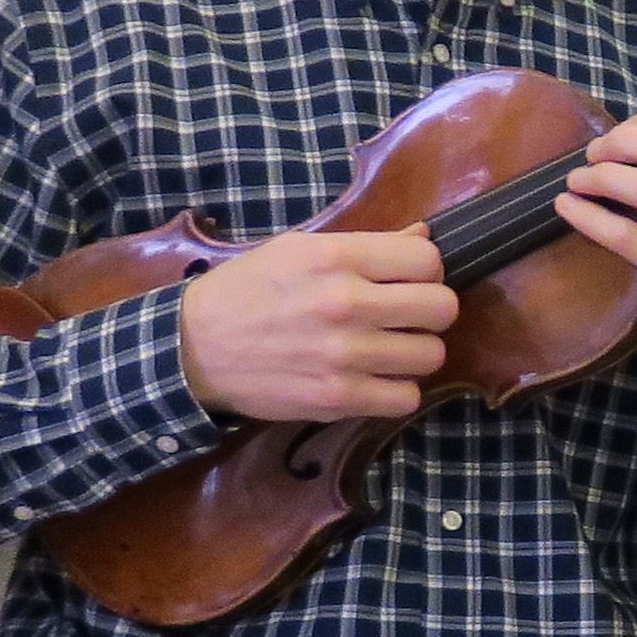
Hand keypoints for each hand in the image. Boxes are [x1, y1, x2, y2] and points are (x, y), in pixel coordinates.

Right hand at [178, 229, 457, 422]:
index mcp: (336, 258)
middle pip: (442, 309)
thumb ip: (366, 246)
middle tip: (405, 317)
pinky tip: (375, 378)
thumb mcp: (298, 250)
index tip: (408, 281)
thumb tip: (425, 239)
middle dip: (430, 313)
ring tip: (388, 349)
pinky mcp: (338, 397)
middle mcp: (345, 303)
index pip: (428, 261)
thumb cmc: (247, 291)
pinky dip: (396, 391)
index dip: (426, 272)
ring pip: (432, 355)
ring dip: (414, 354)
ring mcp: (344, 354)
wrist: (193, 348)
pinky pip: (406, 398)